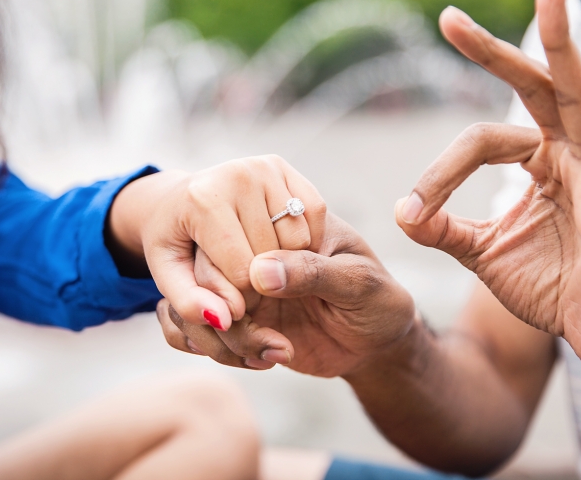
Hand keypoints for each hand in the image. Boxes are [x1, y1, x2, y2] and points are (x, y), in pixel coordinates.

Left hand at [108, 155, 325, 331]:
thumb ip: (190, 304)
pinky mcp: (282, 165)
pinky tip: (280, 244)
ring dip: (287, 262)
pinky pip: (314, 214)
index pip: (243, 272)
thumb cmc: (175, 240)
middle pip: (273, 256)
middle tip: (245, 280)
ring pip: (299, 240)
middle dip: (263, 282)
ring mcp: (263, 166)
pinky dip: (306, 238)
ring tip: (260, 263)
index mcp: (203, 200)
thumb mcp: (170, 275)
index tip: (229, 296)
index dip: (241, 298)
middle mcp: (237, 175)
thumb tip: (222, 320)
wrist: (178, 197)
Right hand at [156, 213, 415, 376]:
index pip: (240, 229)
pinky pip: (206, 328)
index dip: (233, 270)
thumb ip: (314, 272)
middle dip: (224, 311)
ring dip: (225, 338)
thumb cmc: (379, 303)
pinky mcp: (241, 316)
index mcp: (289, 221)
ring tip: (272, 354)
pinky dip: (222, 350)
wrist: (377, 346)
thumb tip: (260, 270)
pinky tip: (261, 360)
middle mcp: (260, 248)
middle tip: (264, 340)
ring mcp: (246, 283)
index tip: (250, 307)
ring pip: (200, 302)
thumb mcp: (359, 284)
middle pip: (207, 266)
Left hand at [396, 0, 580, 401]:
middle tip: (449, 18)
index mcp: (538, 161)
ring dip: (563, 47)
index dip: (441, 172)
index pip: (481, 141)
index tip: (413, 209)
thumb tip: (400, 211)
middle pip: (533, 87)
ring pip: (580, 99)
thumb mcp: (482, 252)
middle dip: (496, 51)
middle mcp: (570, 155)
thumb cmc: (548, 285)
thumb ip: (445, 228)